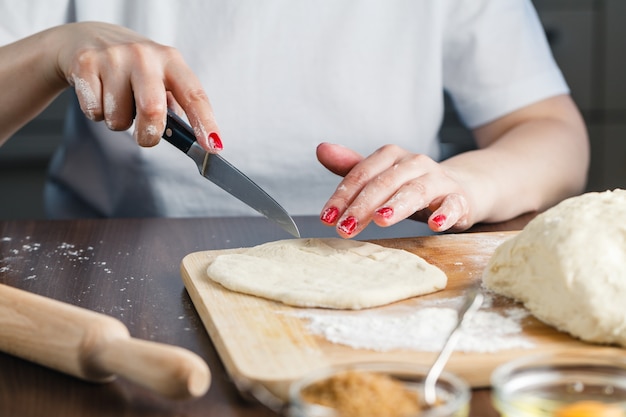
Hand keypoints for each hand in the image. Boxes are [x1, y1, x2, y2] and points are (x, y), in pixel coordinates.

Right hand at [54, 22, 220, 151]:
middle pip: (153, 110)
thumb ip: (175, 106)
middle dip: (150, 135)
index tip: (213, 146)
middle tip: (146, 137)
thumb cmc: (133, 68)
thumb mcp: (160, 78)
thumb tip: (192, 139)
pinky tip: (98, 94)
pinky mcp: (85, 63)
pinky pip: (94, 111)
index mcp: (171, 60)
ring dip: (118, 122)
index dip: (205, 123)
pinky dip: (96, 113)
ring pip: (119, 118)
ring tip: (117, 101)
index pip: (194, 95)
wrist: (86, 37)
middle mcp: (144, 55)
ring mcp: (113, 57)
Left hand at [317, 142, 471, 237]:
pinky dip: (444, 214)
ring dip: (397, 206)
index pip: (362, 174)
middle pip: (385, 183)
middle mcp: (415, 163)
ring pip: (416, 191)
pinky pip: (453, 204)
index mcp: (392, 156)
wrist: (461, 189)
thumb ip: (352, 168)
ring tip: (381, 220)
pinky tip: (435, 225)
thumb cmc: (411, 187)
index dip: (342, 196)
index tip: (327, 218)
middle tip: (344, 228)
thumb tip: (321, 149)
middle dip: (363, 206)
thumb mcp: (380, 178)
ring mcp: (439, 180)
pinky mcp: (460, 199)